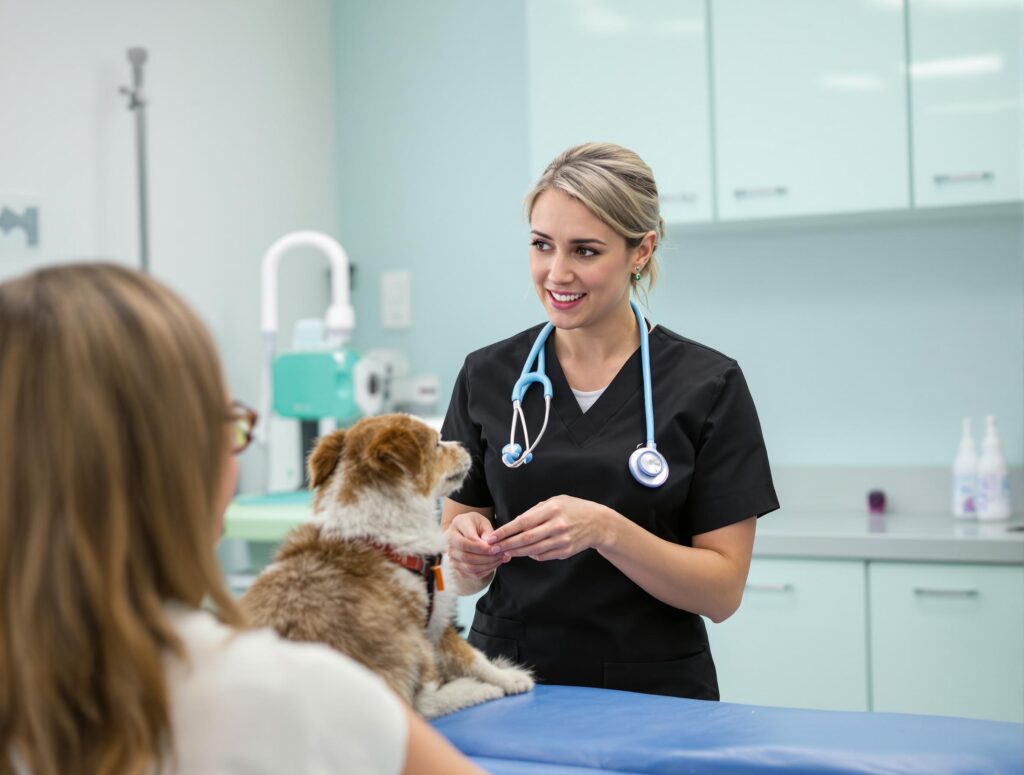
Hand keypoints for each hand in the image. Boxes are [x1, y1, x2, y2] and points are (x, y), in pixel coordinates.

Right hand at [445, 511, 508, 580]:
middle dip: (486, 558)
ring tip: (500, 559)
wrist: (466, 529)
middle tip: (501, 555)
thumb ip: (488, 533)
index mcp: (457, 525)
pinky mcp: (456, 566)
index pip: (467, 541)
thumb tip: (491, 547)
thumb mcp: (483, 523)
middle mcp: (449, 542)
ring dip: (487, 566)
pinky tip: (494, 564)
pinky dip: (485, 571)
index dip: (483, 548)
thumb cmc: (476, 524)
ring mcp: (451, 556)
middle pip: (466, 556)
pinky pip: (471, 574)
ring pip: (469, 567)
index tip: (497, 549)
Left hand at [485, 496, 612, 561]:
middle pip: (526, 538)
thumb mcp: (555, 501)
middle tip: (492, 548)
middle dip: (506, 544)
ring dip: (516, 552)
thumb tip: (515, 523)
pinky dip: (531, 554)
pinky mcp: (565, 551)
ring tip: (503, 552)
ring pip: (532, 550)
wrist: (598, 523)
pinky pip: (543, 555)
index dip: (505, 531)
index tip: (492, 536)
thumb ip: (535, 511)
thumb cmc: (573, 509)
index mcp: (552, 510)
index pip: (523, 522)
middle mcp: (557, 526)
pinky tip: (524, 552)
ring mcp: (562, 540)